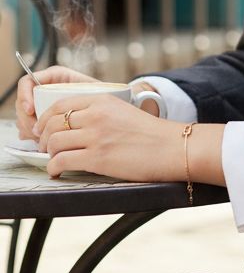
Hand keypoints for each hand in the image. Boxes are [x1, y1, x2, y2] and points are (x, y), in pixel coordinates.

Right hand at [16, 65, 98, 141]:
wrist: (112, 107)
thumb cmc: (104, 96)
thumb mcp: (91, 90)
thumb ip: (75, 92)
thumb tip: (57, 107)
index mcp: (54, 77)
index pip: (27, 82)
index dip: (24, 95)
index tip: (31, 110)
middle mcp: (45, 90)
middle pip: (22, 103)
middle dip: (26, 119)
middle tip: (37, 132)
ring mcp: (42, 105)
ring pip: (23, 117)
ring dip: (28, 129)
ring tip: (41, 139)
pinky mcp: (43, 119)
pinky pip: (28, 127)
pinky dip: (31, 136)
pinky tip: (40, 141)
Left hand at [35, 95, 182, 182]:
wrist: (171, 148)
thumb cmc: (152, 134)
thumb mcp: (124, 112)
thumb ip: (101, 114)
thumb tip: (77, 126)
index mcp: (102, 101)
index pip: (60, 105)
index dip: (45, 118)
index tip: (42, 128)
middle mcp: (96, 116)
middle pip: (53, 124)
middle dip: (43, 137)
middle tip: (43, 147)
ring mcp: (96, 136)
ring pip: (54, 142)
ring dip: (48, 154)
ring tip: (54, 160)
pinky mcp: (97, 158)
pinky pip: (61, 161)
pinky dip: (53, 168)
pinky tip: (57, 171)